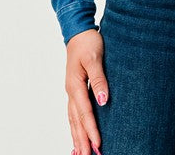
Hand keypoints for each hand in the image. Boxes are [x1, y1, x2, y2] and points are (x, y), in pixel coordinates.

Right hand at [65, 28, 107, 154]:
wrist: (78, 32)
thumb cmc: (88, 43)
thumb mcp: (95, 58)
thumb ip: (99, 80)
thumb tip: (103, 101)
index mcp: (75, 86)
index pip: (85, 113)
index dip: (92, 130)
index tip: (98, 145)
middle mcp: (71, 92)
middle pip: (76, 121)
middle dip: (82, 140)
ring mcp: (71, 92)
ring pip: (73, 120)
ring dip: (77, 137)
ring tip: (81, 153)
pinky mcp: (74, 90)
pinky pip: (73, 113)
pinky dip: (75, 127)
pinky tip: (77, 135)